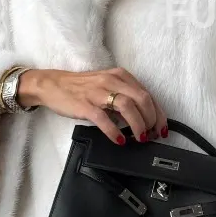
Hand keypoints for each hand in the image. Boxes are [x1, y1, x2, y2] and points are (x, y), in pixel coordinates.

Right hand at [17, 67, 167, 144]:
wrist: (53, 85)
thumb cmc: (81, 87)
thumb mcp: (108, 86)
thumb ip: (125, 97)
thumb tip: (144, 119)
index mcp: (121, 76)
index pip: (148, 94)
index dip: (159, 114)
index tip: (162, 129)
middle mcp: (112, 81)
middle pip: (142, 99)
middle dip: (152, 120)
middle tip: (152, 135)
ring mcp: (98, 92)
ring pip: (127, 106)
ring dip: (138, 124)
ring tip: (139, 137)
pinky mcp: (84, 104)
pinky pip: (103, 118)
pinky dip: (114, 131)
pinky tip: (119, 140)